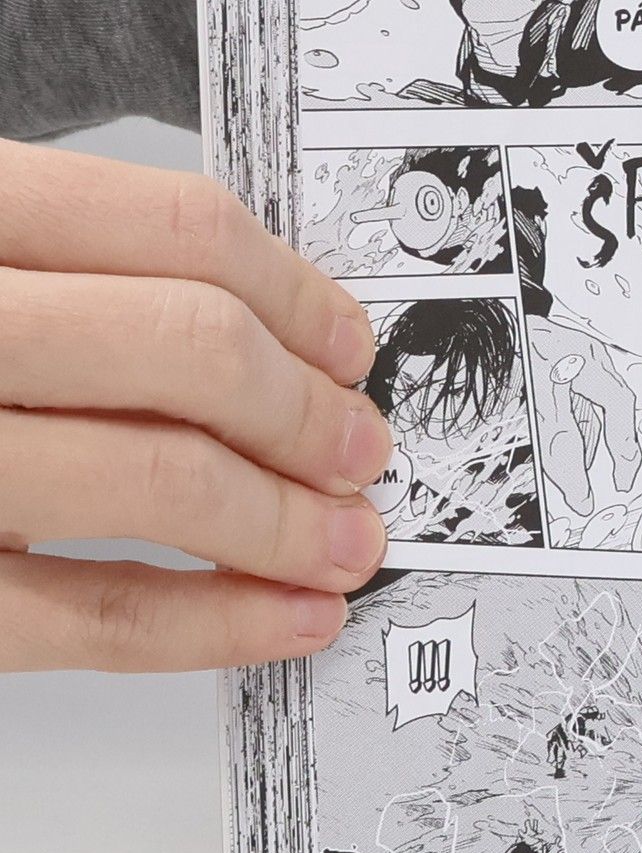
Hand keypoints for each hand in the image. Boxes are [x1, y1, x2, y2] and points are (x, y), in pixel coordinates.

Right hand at [0, 139, 391, 672]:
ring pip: (156, 478)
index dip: (297, 297)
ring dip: (288, 520)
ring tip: (348, 541)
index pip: (173, 229)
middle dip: (306, 413)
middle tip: (360, 450)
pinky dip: (219, 623)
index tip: (347, 349)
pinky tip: (289, 619)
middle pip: (186, 349)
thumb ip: (70, 272)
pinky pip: (95, 616)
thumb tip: (271, 336)